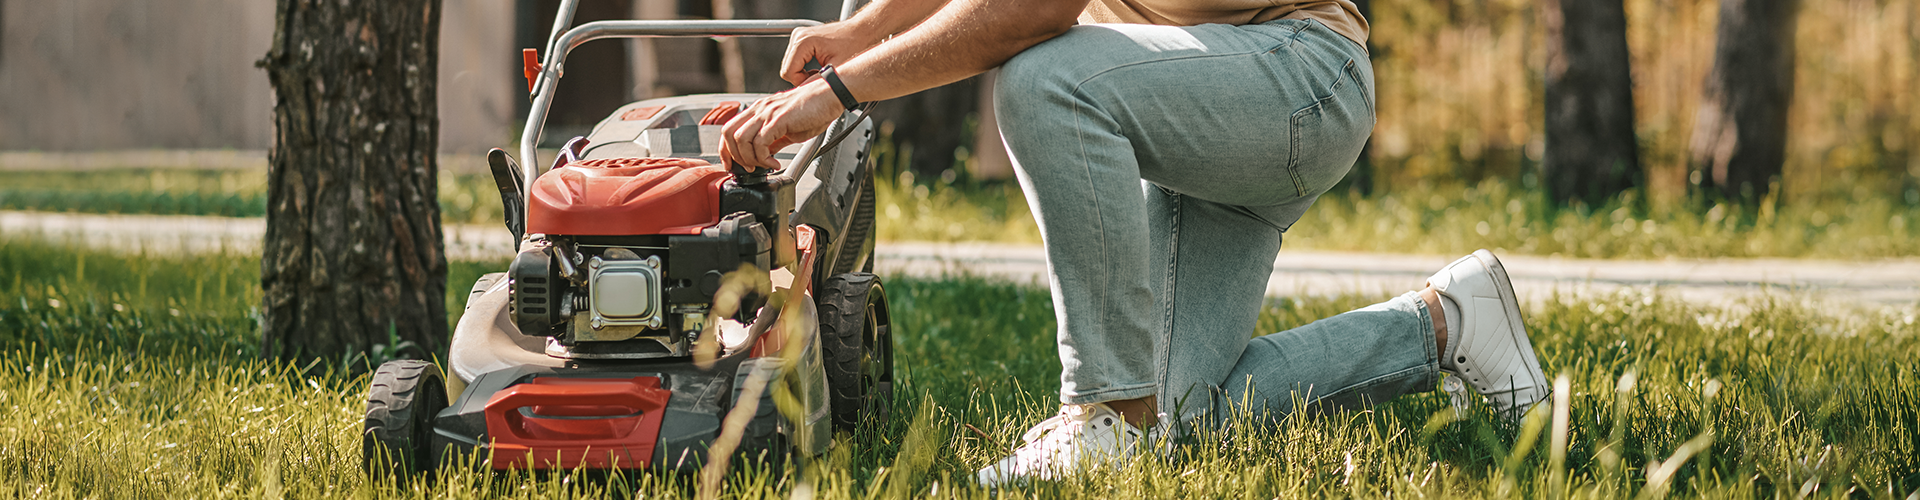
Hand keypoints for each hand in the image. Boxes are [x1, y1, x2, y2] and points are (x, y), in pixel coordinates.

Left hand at [720, 80, 842, 170]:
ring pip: (740, 139)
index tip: (732, 164)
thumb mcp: (790, 128)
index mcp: (759, 110)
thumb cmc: (816, 108)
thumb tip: (766, 155)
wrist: (831, 94)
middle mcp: (760, 109)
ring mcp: (768, 112)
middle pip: (728, 133)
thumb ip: (775, 140)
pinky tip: (775, 163)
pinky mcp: (779, 119)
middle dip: (734, 156)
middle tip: (748, 168)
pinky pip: (760, 143)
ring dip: (749, 159)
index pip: (729, 128)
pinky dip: (764, 158)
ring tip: (763, 166)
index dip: (725, 150)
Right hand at [780, 22, 885, 85]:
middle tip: (822, 77)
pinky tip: (820, 67)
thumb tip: (804, 95)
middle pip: (787, 69)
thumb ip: (817, 82)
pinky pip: (797, 60)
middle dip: (803, 78)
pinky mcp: (803, 40)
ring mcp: (798, 37)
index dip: (801, 83)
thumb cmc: (854, 45)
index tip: (817, 82)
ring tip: (823, 71)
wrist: (861, 32)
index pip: (788, 72)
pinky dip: (806, 68)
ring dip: (805, 74)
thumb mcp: (836, 69)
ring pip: (791, 66)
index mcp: (803, 41)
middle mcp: (798, 36)